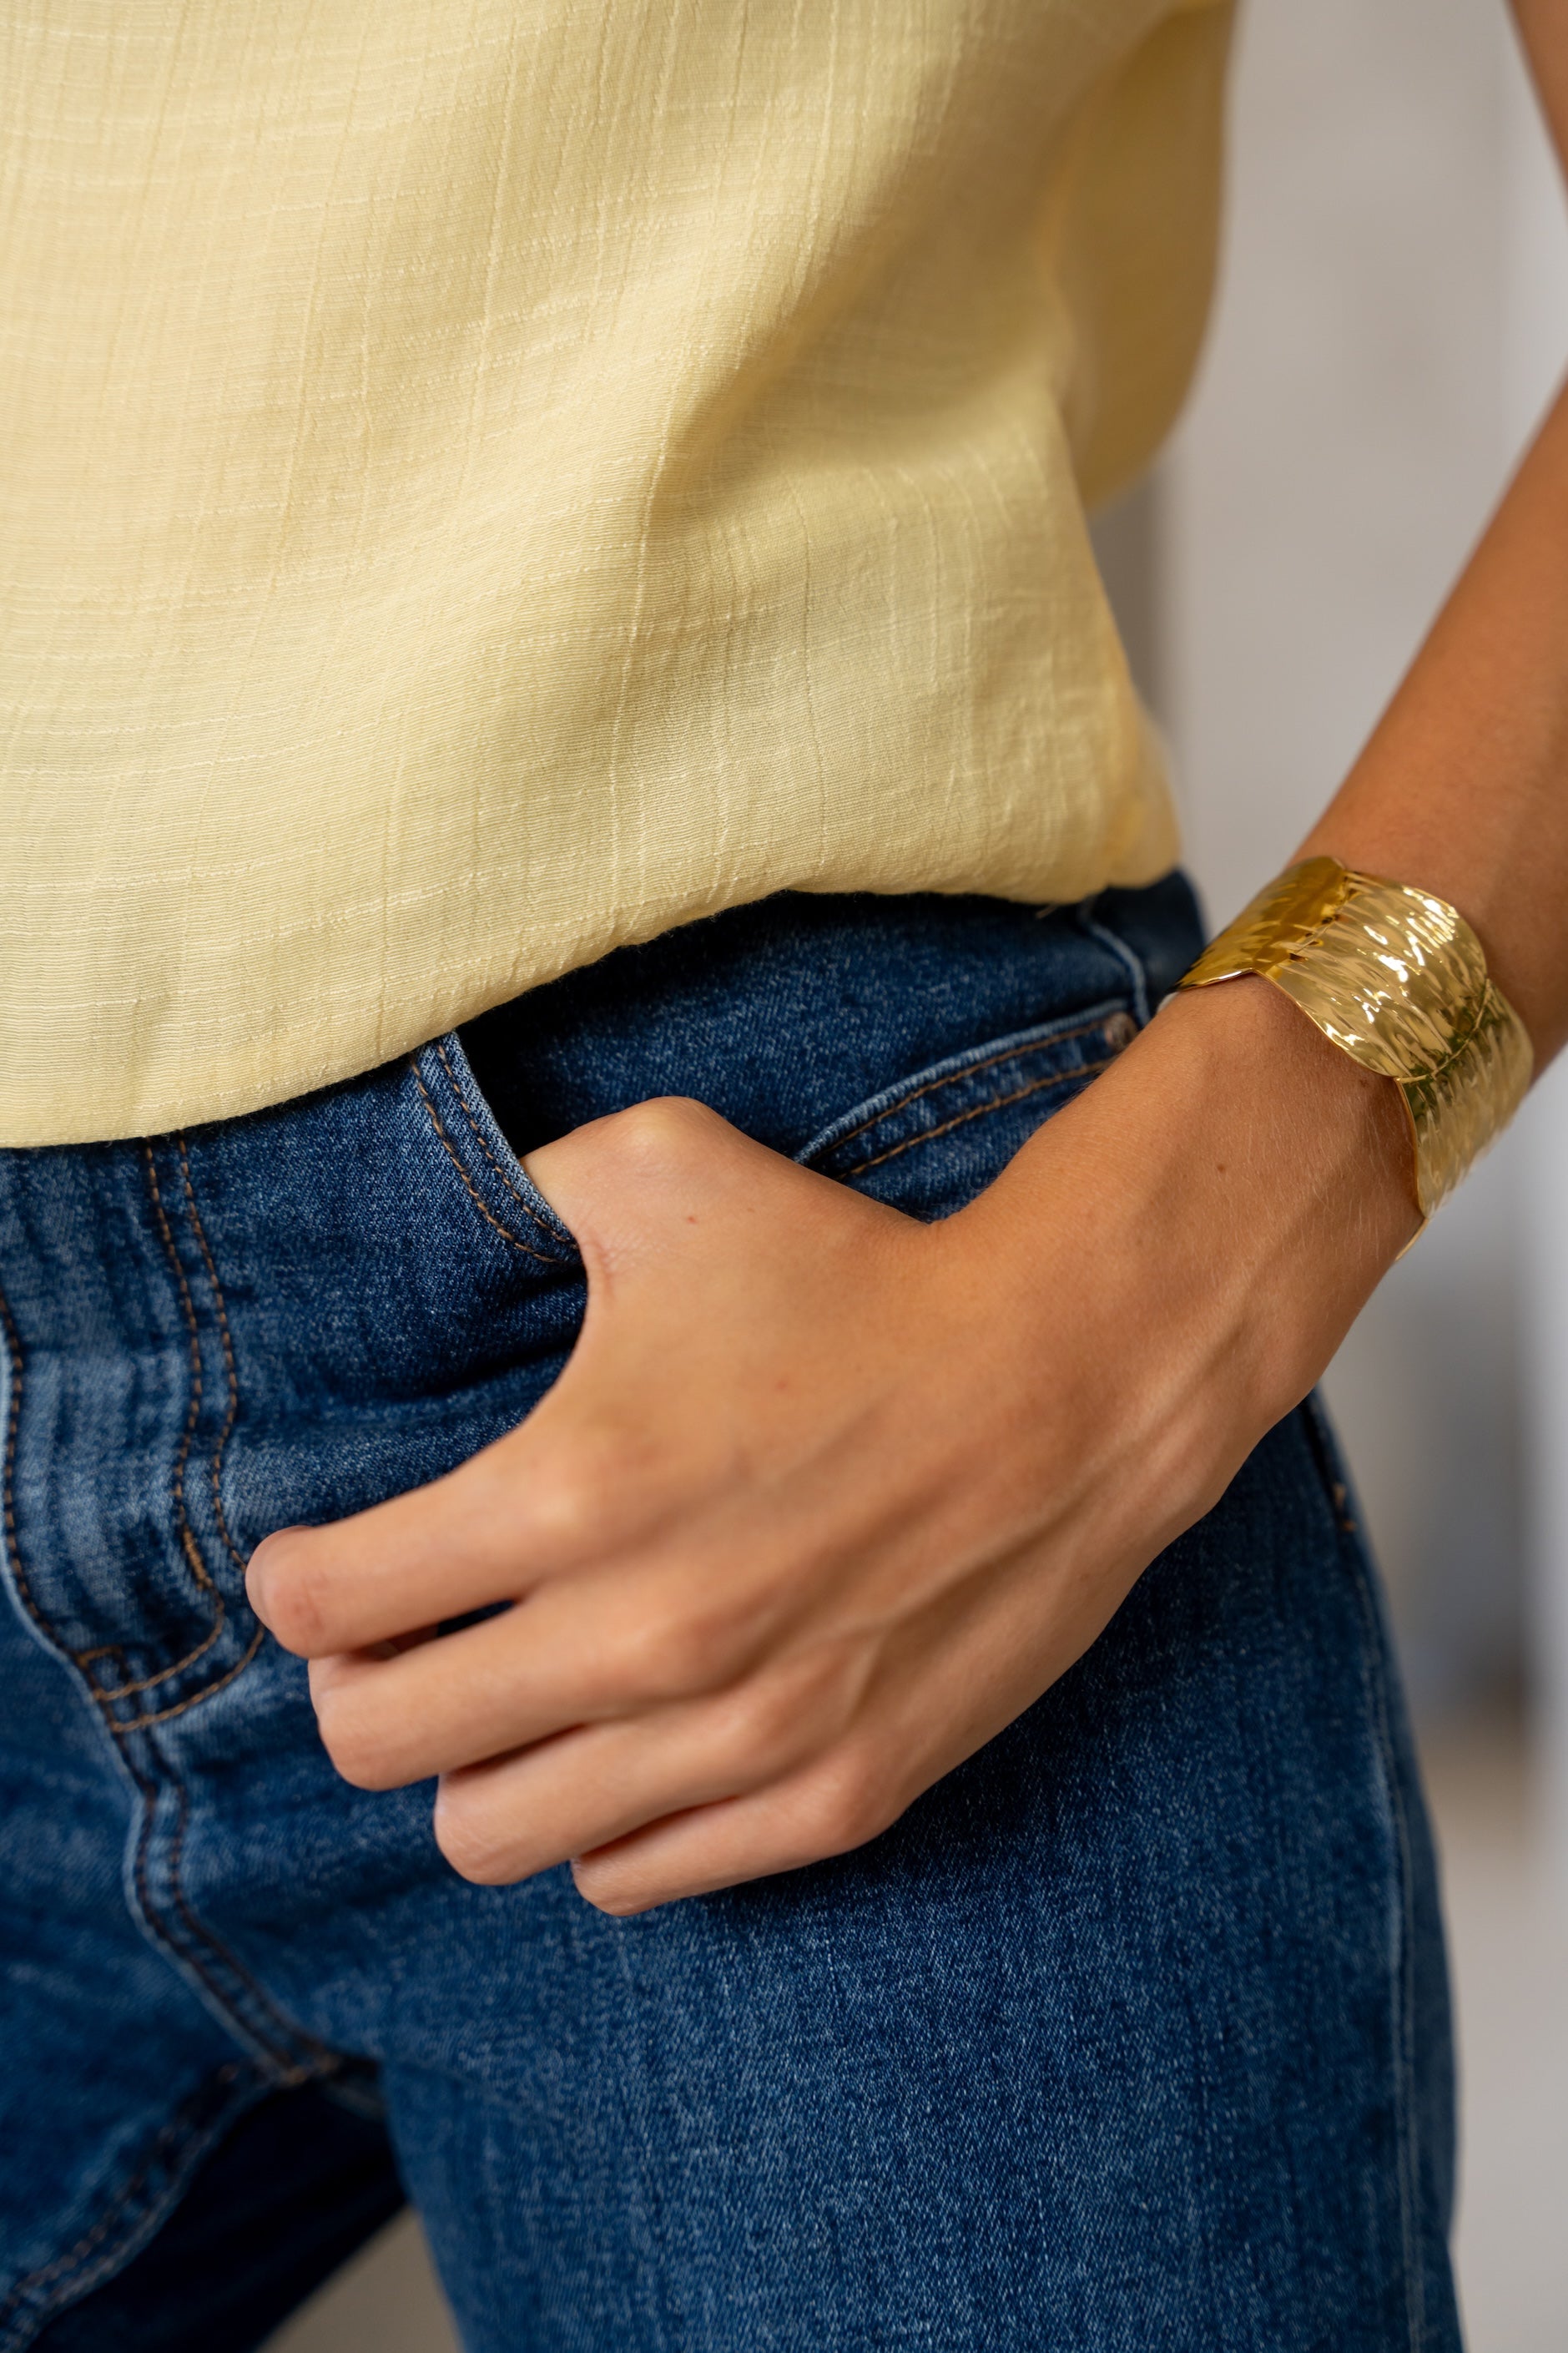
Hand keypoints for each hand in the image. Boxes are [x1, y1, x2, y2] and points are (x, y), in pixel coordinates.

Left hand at [246, 982, 1416, 1913]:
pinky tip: (626, 1743)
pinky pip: (633, 1878)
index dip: (297, 1583)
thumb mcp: (665, 1167)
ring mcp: (740, 1737)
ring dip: (476, 1767)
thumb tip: (441, 1218)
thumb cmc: (858, 1269)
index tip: (320, 1564)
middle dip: (360, 1691)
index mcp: (572, 1489)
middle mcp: (643, 1637)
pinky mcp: (833, 1796)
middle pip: (381, 1747)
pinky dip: (601, 1823)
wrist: (1073, 1372)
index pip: (325, 1607)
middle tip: (397, 1642)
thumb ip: (517, 1185)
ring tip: (513, 1698)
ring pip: (492, 1837)